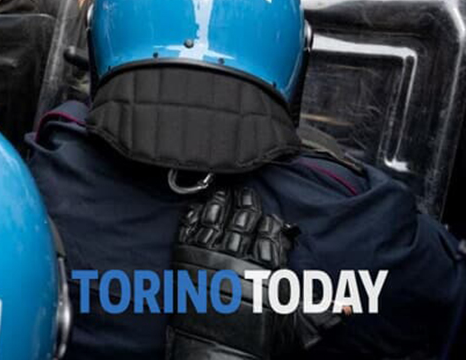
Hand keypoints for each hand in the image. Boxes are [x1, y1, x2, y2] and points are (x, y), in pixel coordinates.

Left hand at [167, 188, 317, 356]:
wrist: (218, 353)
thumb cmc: (260, 340)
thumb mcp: (298, 328)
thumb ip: (323, 311)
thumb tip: (351, 307)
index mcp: (264, 271)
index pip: (270, 236)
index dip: (271, 224)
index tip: (272, 217)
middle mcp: (236, 260)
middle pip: (243, 223)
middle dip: (246, 206)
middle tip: (248, 193)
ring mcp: (207, 257)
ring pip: (215, 221)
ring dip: (219, 204)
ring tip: (223, 193)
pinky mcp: (184, 260)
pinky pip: (188, 231)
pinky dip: (192, 217)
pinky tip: (196, 207)